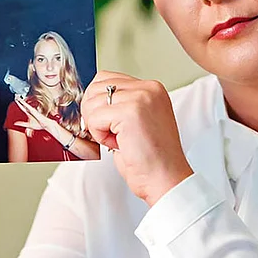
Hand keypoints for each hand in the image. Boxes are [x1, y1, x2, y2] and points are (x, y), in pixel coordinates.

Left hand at [13, 96, 55, 135]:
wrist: (45, 125)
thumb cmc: (39, 125)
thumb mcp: (28, 125)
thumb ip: (22, 124)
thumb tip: (15, 123)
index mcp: (29, 113)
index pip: (22, 107)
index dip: (19, 104)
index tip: (16, 100)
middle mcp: (30, 110)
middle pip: (23, 104)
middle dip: (19, 100)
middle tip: (15, 96)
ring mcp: (32, 110)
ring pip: (25, 104)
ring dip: (21, 100)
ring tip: (16, 97)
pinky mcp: (33, 110)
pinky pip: (28, 106)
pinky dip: (24, 103)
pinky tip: (21, 101)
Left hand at [81, 71, 193, 205]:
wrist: (166, 179)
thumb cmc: (151, 159)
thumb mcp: (137, 121)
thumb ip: (121, 104)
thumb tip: (91, 100)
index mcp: (152, 89)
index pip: (107, 78)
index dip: (98, 103)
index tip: (108, 123)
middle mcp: (149, 89)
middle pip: (96, 87)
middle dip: (95, 113)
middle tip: (112, 134)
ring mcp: (141, 98)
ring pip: (92, 102)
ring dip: (98, 126)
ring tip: (120, 140)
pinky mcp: (130, 112)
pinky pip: (95, 118)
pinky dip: (100, 136)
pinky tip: (119, 144)